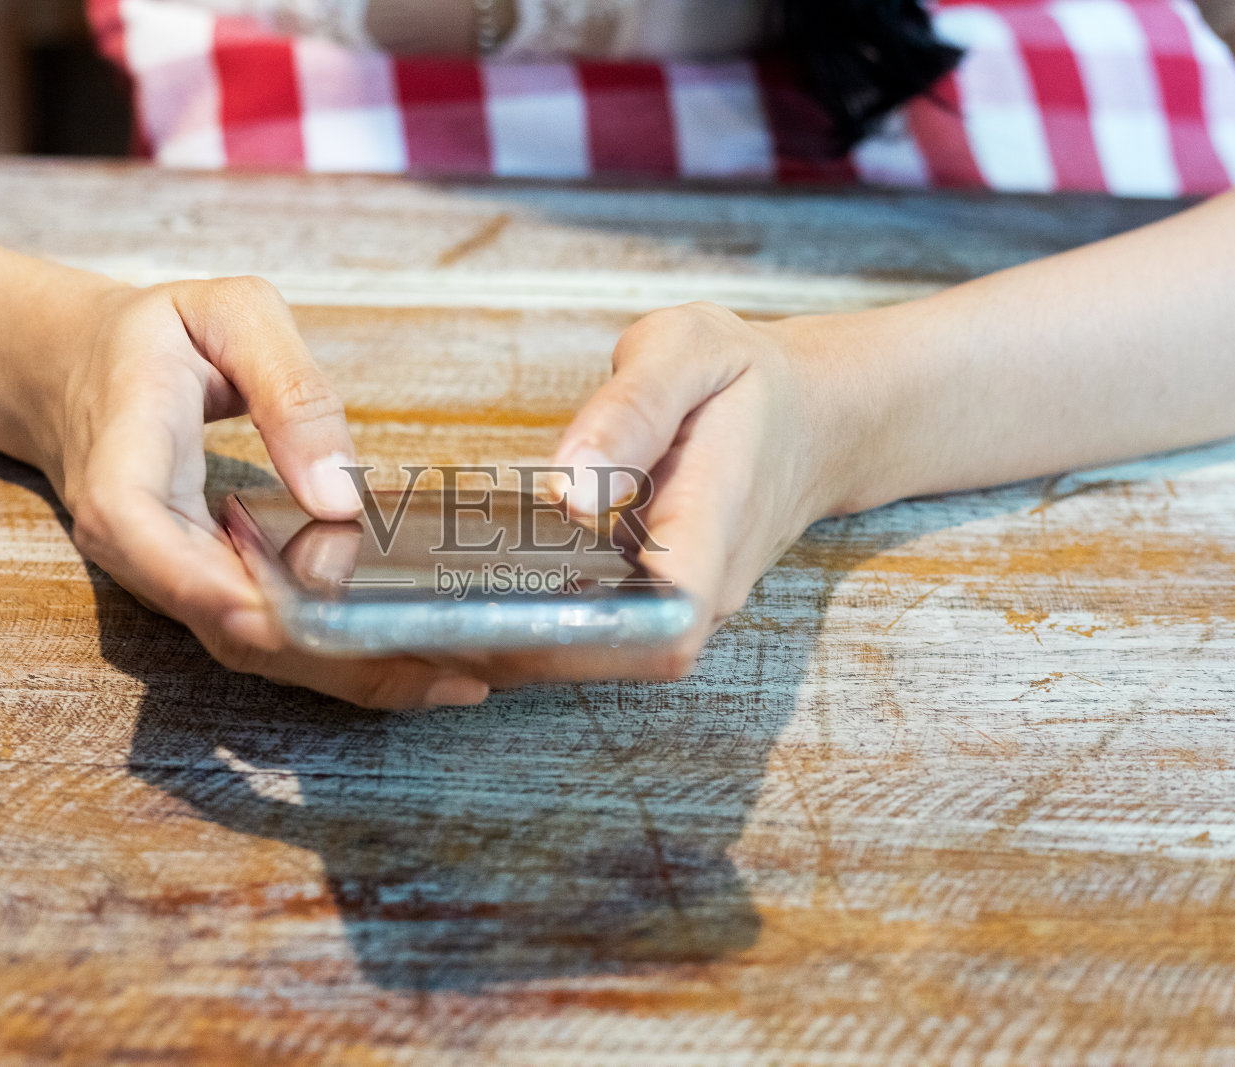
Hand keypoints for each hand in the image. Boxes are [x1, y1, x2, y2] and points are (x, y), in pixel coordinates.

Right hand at [30, 275, 489, 709]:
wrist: (72, 368)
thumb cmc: (151, 335)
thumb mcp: (225, 315)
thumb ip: (288, 390)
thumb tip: (340, 492)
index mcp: (123, 478)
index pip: (160, 554)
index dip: (226, 594)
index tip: (299, 620)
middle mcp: (142, 554)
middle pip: (234, 631)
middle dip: (338, 660)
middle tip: (453, 670)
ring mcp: (173, 583)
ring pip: (261, 651)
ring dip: (356, 673)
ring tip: (462, 678)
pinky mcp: (207, 591)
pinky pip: (273, 635)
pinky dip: (344, 654)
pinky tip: (426, 660)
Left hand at [458, 302, 843, 687]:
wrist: (812, 416)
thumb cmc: (747, 378)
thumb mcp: (691, 351)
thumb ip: (630, 413)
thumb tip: (571, 489)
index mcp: (715, 525)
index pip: (663, 627)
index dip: (579, 640)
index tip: (495, 613)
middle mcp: (704, 589)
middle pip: (611, 657)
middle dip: (517, 647)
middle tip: (422, 611)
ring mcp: (686, 607)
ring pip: (596, 655)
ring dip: (515, 641)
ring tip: (430, 602)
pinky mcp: (662, 605)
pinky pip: (596, 633)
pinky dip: (534, 622)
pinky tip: (472, 591)